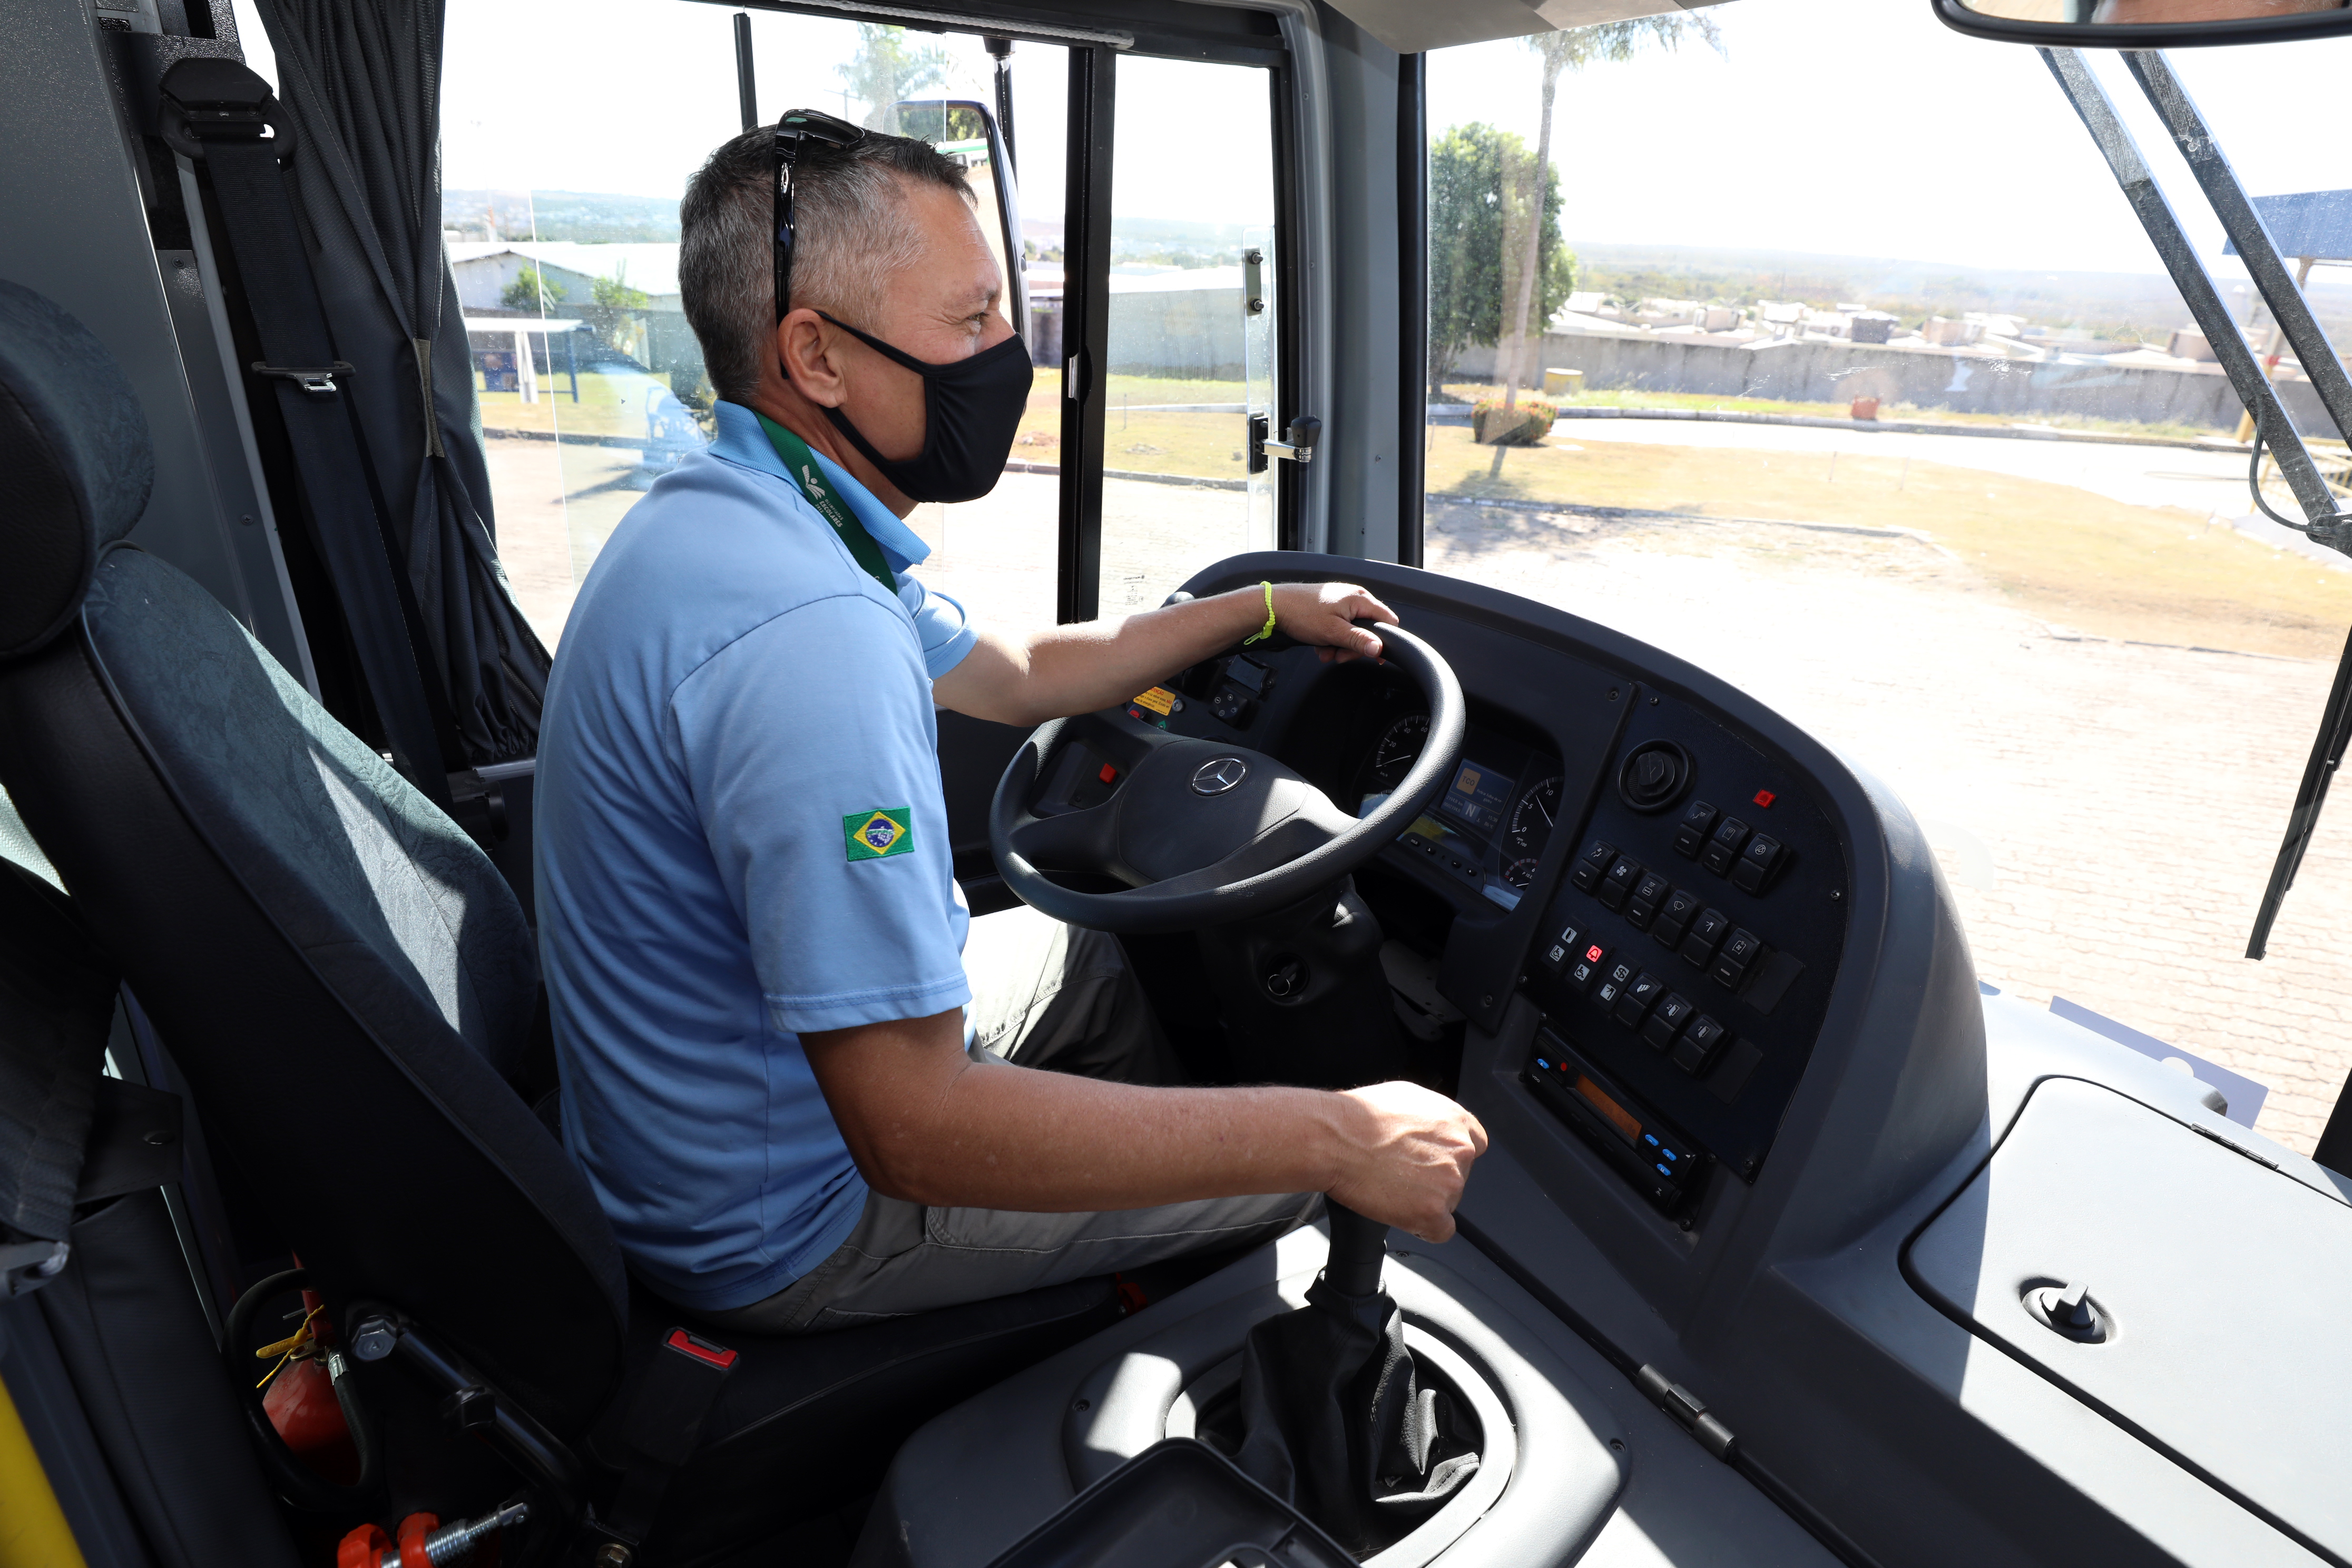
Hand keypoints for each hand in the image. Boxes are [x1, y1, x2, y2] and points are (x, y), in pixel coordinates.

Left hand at [1269, 582, 1398, 663]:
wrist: (1276, 605)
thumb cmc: (1301, 613)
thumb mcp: (1333, 632)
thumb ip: (1358, 640)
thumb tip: (1378, 648)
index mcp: (1360, 599)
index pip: (1387, 620)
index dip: (1382, 641)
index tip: (1373, 656)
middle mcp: (1354, 597)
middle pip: (1369, 629)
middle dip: (1354, 647)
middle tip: (1340, 655)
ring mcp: (1342, 602)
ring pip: (1352, 631)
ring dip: (1340, 646)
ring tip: (1325, 651)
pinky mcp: (1332, 607)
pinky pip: (1340, 627)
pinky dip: (1332, 639)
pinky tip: (1321, 645)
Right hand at [1325, 1081, 1487, 1242]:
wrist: (1334, 1139)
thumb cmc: (1358, 1116)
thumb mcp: (1406, 1096)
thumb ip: (1431, 1115)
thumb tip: (1431, 1125)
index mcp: (1456, 1120)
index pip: (1474, 1145)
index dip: (1450, 1155)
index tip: (1434, 1161)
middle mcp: (1460, 1150)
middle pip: (1459, 1175)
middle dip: (1435, 1178)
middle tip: (1403, 1174)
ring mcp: (1450, 1182)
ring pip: (1448, 1202)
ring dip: (1425, 1200)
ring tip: (1392, 1188)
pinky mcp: (1433, 1211)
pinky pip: (1441, 1231)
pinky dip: (1422, 1227)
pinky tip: (1401, 1211)